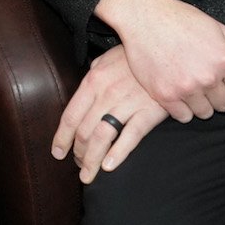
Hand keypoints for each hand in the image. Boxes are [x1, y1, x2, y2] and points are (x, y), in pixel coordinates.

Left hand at [52, 46, 169, 183]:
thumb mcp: (109, 58)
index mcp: (93, 81)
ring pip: (101, 137)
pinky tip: (109, 166)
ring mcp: (127, 103)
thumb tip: (85, 83)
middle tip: (78, 164)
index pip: (71, 115)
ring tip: (89, 174)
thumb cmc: (135, 56)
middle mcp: (106, 94)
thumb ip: (95, 73)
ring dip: (91, 160)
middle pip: (84, 131)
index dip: (62, 137)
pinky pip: (130, 137)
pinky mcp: (148, 112)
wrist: (167, 49)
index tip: (58, 153)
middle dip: (78, 153)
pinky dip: (117, 154)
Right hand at [100, 0, 224, 121]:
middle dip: (216, 94)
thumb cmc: (184, 20)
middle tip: (201, 77)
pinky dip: (181, 108)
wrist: (145, 16)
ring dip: (199, 102)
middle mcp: (208, 76)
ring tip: (188, 83)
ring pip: (205, 112)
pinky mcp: (165, 95)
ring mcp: (186, 87)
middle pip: (224, 104)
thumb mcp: (220, 32)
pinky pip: (183, 117)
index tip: (219, 75)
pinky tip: (176, 89)